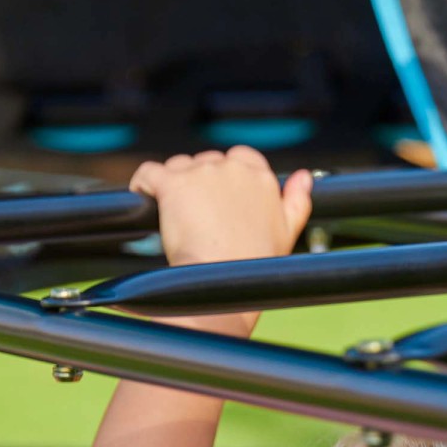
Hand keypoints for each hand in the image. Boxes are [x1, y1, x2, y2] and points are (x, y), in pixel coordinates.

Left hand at [129, 148, 313, 332]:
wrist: (222, 288)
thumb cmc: (254, 269)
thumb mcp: (286, 234)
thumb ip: (296, 202)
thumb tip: (304, 177)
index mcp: (261, 178)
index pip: (241, 159)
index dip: (225, 180)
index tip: (219, 204)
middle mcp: (232, 168)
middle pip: (206, 164)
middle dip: (198, 186)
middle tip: (196, 221)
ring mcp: (202, 173)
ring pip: (178, 168)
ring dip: (173, 189)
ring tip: (174, 220)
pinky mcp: (172, 183)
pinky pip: (148, 172)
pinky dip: (142, 185)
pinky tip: (144, 200)